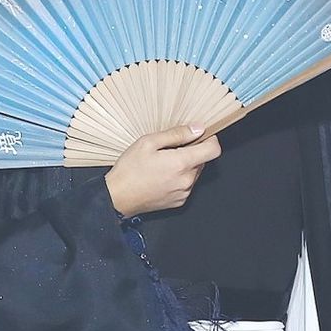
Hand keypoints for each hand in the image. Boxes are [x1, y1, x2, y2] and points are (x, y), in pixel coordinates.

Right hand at [104, 125, 221, 217]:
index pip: (213, 150)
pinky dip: (179, 178)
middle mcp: (186, 180)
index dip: (210, 139)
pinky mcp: (178, 201)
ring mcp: (183, 193)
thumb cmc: (129, 170)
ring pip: (194, 173)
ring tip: (163, 163)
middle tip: (171, 149)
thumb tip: (197, 129)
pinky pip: (186, 185)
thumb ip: (177, 134)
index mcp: (181, 163)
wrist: (117, 197)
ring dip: (185, 165)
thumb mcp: (148, 142)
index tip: (202, 136)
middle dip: (192, 152)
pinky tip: (162, 175)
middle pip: (203, 160)